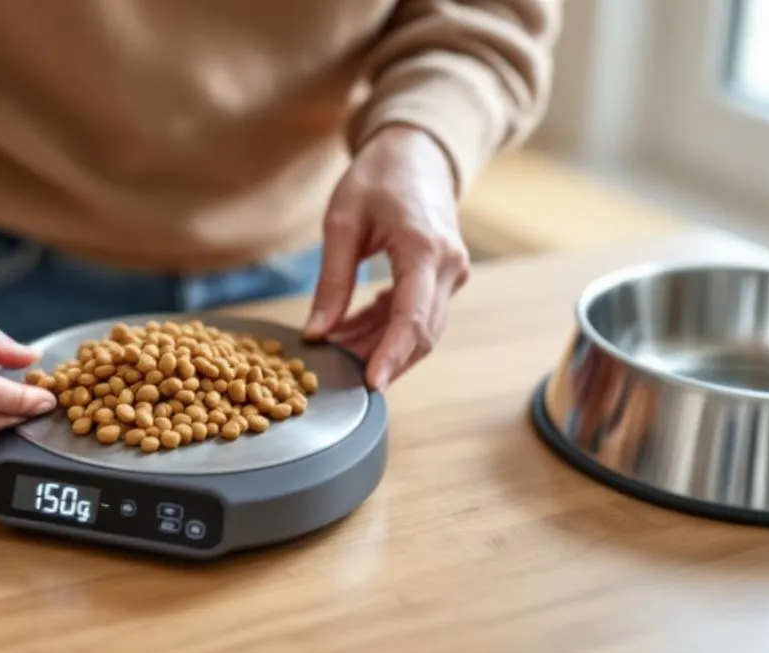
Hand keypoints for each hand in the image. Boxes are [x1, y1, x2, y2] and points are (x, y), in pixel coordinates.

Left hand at [304, 125, 469, 389]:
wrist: (417, 152)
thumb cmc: (378, 177)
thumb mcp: (342, 222)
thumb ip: (331, 281)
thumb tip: (316, 333)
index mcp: (424, 249)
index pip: (411, 318)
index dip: (390, 356)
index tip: (370, 385)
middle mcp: (449, 266)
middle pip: (420, 334)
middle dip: (377, 357)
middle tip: (333, 371)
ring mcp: (452, 274)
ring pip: (420, 330)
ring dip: (378, 346)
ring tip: (334, 348)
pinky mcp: (445, 278)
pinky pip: (418, 316)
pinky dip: (385, 329)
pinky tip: (350, 330)